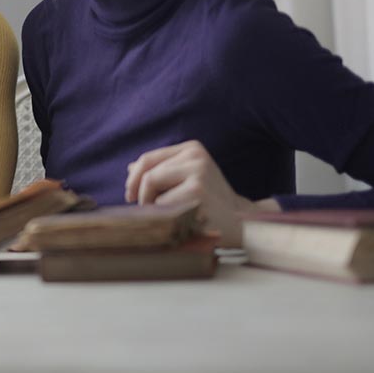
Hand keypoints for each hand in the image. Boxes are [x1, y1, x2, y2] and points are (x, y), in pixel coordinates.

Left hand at [124, 140, 277, 246]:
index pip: (148, 159)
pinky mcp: (197, 192)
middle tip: (145, 210)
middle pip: (147, 173)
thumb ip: (162, 171)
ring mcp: (198, 173)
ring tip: (167, 216)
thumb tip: (131, 168)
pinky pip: (162, 205)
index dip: (133, 179)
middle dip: (140, 194)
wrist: (243, 223)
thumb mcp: (188, 179)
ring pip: (152, 188)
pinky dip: (164, 217)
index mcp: (192, 149)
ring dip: (151, 206)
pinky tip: (180, 222)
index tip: (130, 196)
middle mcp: (195, 156)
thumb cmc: (210, 202)